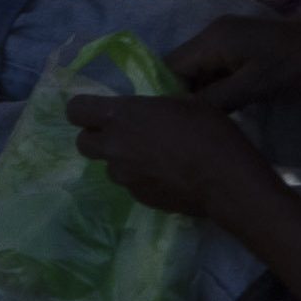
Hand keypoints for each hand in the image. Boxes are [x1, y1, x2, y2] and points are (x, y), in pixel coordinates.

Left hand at [64, 85, 271, 218]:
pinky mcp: (138, 198)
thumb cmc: (209, 132)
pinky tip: (166, 176)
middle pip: (82, 143)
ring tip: (152, 157)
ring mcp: (124, 177)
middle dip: (97, 137)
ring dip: (121, 160)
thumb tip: (151, 111)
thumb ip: (155, 106)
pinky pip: (130, 184)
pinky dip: (141, 178)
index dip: (84, 109)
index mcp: (121, 115)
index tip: (98, 110)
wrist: (225, 181)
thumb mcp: (185, 103)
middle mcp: (114, 147)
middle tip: (122, 134)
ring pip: (109, 166)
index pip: (75, 110)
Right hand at [170, 11, 300, 111]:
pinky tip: (222, 109)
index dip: (166, 95)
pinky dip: (215, 88)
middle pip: (181, 68)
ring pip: (198, 71)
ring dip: (200, 94)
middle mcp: (212, 33)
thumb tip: (179, 116)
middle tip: (187, 127)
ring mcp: (227, 38)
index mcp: (211, 39)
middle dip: (182, 96)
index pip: (169, 67)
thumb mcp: (252, 87)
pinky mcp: (240, 46)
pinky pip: (215, 68)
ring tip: (203, 122)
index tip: (170, 124)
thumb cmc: (294, 67)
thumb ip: (213, 100)